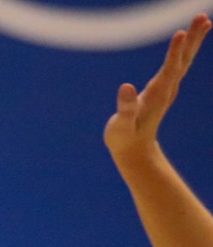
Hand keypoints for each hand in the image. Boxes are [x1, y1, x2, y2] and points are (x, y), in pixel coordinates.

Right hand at [108, 15, 210, 160]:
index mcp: (158, 94)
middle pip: (184, 59)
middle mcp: (168, 88)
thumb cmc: (124, 138)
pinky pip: (180, 63)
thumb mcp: (121, 126)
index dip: (175, 52)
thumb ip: (125, 108)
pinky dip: (186, 49)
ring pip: (185, 59)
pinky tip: (188, 40)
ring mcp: (168, 87)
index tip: (180, 33)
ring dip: (194, 40)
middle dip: (192, 38)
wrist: (134, 150)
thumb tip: (126, 88)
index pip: (170, 69)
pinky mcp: (165, 87)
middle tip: (201, 16)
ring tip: (204, 21)